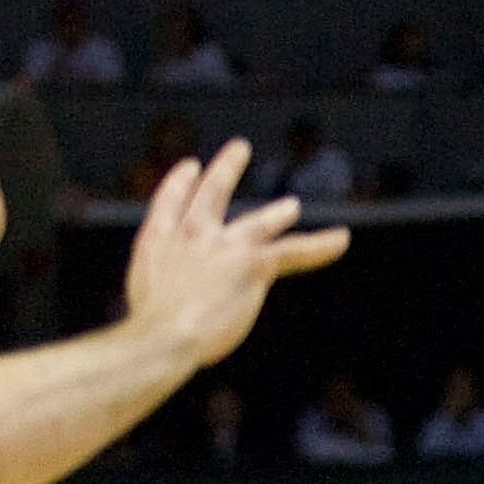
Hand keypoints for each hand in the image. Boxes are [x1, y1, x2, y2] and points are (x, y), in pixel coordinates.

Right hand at [123, 140, 347, 371]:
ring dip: (277, 213)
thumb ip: (155, 299)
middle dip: (226, 170)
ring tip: (292, 206)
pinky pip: (294, 251)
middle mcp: (190, 235)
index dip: (180, 182)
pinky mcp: (253, 264)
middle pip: (211, 194)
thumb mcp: (142, 305)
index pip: (169, 202)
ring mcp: (223, 246)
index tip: (189, 168)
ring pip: (258, 223)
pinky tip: (341, 239)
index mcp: (157, 241)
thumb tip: (153, 329)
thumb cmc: (148, 333)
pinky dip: (320, 245)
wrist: (166, 334)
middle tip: (239, 149)